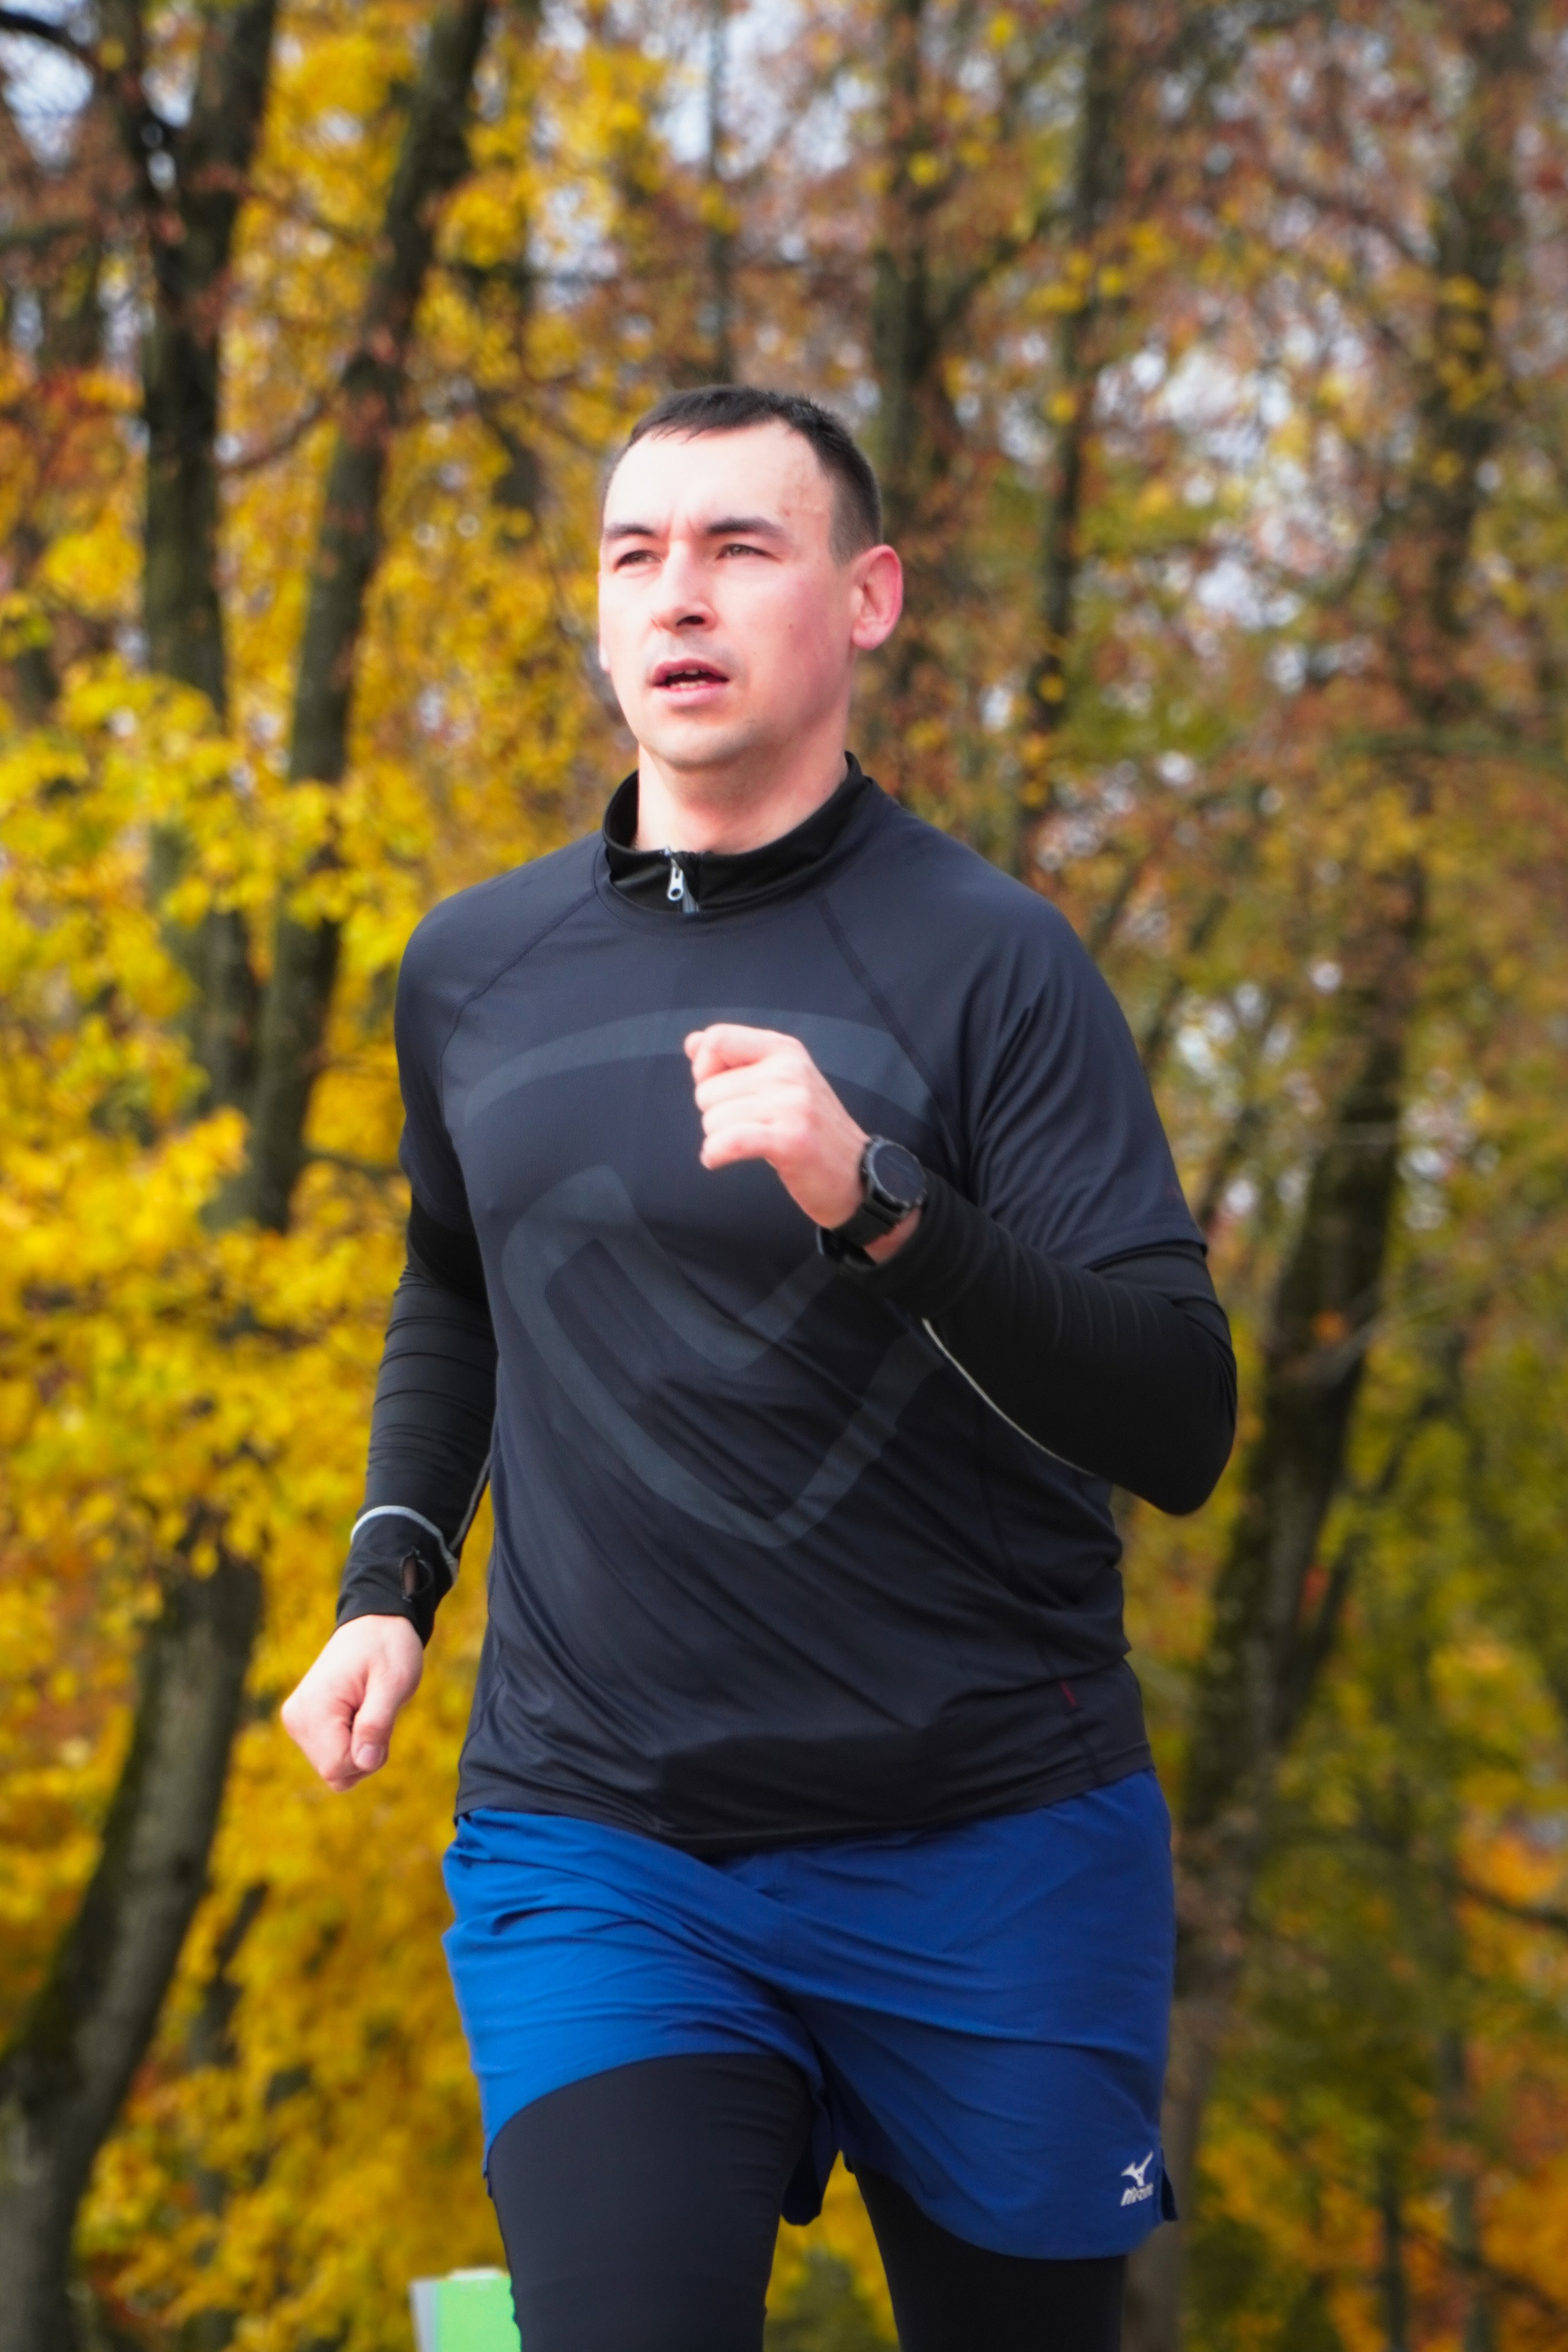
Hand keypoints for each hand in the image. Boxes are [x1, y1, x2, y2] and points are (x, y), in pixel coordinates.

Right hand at [281, 1615, 423, 1792]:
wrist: (374, 1623)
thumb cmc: (387, 1648)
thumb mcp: (393, 1682)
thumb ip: (377, 1723)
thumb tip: (364, 1762)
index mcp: (314, 1708)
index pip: (337, 1766)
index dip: (369, 1756)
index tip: (382, 1721)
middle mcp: (296, 1719)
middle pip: (334, 1772)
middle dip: (365, 1755)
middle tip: (378, 1713)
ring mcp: (297, 1722)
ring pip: (333, 1769)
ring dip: (359, 1750)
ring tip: (368, 1710)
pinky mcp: (304, 1723)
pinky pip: (330, 1756)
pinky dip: (351, 1744)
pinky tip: (358, 1714)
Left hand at [684, 1024, 919, 1257]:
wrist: (856, 1174)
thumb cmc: (809, 1129)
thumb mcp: (778, 1082)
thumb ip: (733, 1059)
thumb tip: (693, 1042)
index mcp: (785, 1050)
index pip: (718, 1039)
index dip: (705, 1069)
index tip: (721, 1092)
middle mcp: (790, 1071)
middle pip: (707, 1088)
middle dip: (715, 1114)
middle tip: (747, 1127)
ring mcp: (792, 1105)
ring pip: (713, 1120)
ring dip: (718, 1139)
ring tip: (748, 1144)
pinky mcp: (790, 1140)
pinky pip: (729, 1142)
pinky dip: (715, 1154)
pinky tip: (718, 1160)